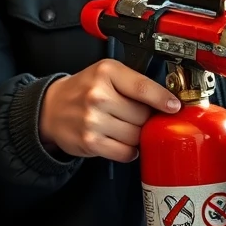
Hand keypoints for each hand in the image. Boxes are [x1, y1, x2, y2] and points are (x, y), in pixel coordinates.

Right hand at [38, 59, 180, 161]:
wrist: (50, 109)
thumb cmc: (82, 90)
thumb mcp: (106, 74)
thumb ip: (134, 83)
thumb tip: (168, 101)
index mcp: (105, 73)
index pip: (143, 88)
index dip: (163, 99)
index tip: (174, 106)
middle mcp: (98, 95)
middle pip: (143, 115)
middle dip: (145, 118)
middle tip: (135, 115)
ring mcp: (93, 120)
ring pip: (136, 135)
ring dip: (136, 135)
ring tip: (124, 127)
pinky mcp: (90, 141)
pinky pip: (125, 152)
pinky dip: (128, 150)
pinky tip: (119, 141)